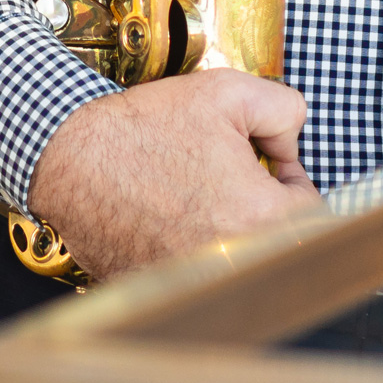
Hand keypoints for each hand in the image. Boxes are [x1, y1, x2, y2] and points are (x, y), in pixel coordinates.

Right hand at [26, 68, 323, 277]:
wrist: (70, 159)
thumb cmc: (145, 128)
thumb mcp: (229, 91)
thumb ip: (284, 109)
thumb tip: (291, 144)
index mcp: (259, 220)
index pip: (312, 214)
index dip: (293, 182)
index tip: (267, 165)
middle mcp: (232, 265)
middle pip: (278, 243)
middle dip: (267, 209)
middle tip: (234, 176)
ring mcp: (195, 284)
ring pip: (240, 261)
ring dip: (233, 232)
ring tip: (201, 196)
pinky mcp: (162, 291)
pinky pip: (200, 276)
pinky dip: (194, 251)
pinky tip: (171, 217)